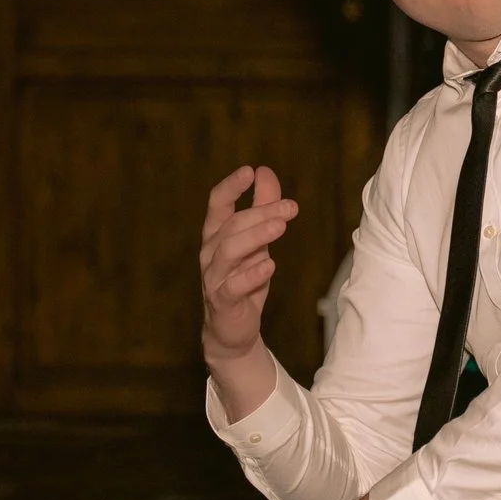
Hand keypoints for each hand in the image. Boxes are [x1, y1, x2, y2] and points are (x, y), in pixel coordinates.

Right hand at [201, 165, 296, 363]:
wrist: (233, 328)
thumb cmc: (244, 278)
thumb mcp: (257, 240)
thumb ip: (261, 206)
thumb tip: (265, 172)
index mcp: (216, 235)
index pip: (217, 205)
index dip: (231, 187)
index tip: (249, 171)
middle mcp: (210, 253)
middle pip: (231, 226)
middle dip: (261, 213)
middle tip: (290, 207)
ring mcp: (213, 277)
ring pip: (229, 251)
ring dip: (255, 236)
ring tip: (280, 227)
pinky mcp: (221, 302)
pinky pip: (232, 286)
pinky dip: (250, 275)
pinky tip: (269, 265)